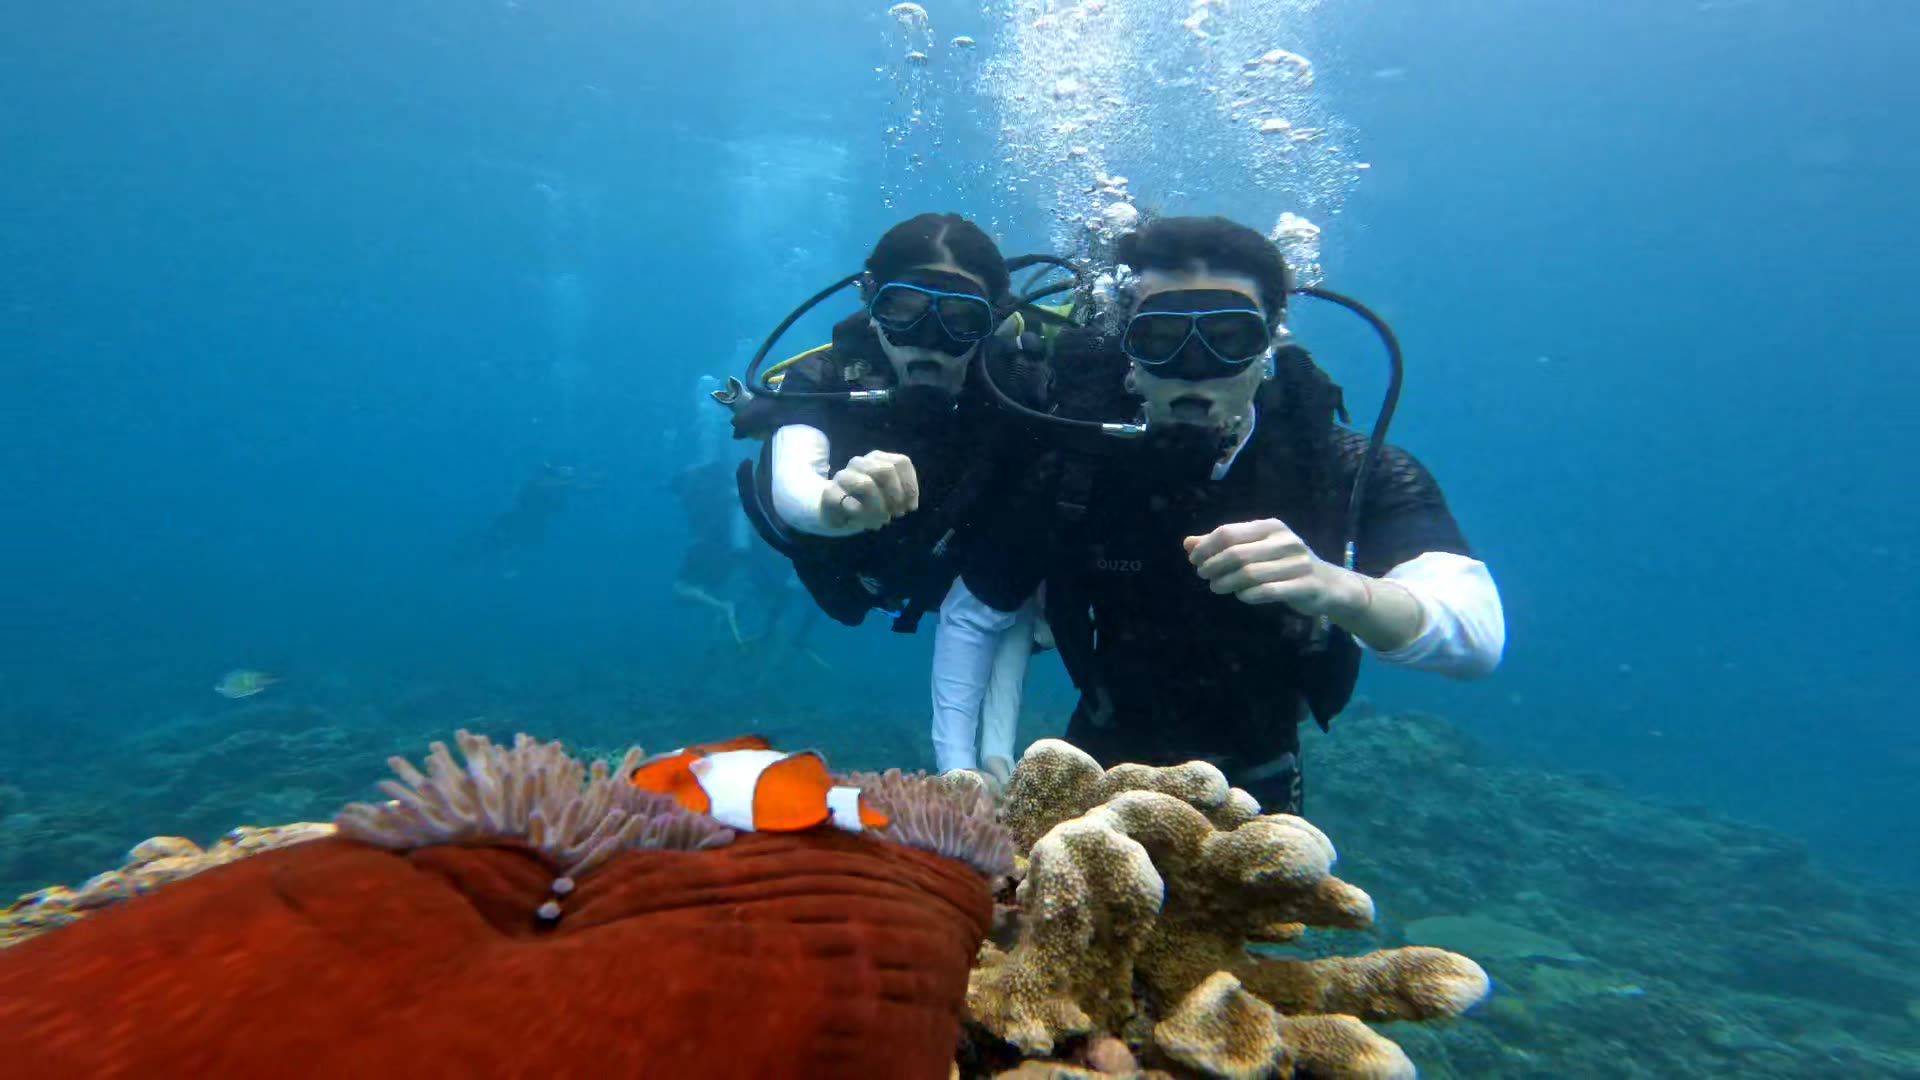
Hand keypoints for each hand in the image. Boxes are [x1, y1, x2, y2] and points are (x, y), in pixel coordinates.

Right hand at [820, 451, 920, 530]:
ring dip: (879, 507)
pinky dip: (862, 515)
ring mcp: (843, 476)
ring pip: (867, 484)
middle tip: (897, 514)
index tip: (911, 507)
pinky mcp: (830, 493)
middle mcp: (859, 463)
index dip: (910, 486)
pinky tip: (866, 524)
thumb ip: (902, 498)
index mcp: (876, 459)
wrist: (831, 511)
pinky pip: (849, 502)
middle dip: (896, 496)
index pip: (901, 462)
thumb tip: (910, 506)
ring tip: (882, 520)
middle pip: (886, 470)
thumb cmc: (865, 503)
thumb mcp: (888, 499)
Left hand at [1184, 518, 1365, 616]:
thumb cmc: (1284, 564)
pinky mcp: (1305, 585)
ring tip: (1216, 588)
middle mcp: (1285, 541)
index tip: (1194, 560)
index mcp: (1271, 527)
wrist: (1328, 584)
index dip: (1206, 547)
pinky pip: (1267, 591)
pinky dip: (1248, 595)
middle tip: (1203, 576)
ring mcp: (1297, 563)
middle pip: (1236, 553)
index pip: (1228, 532)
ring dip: (1226, 583)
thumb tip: (1188, 543)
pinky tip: (1241, 596)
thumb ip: (1223, 545)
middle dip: (1213, 566)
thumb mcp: (1255, 549)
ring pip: (1249, 574)